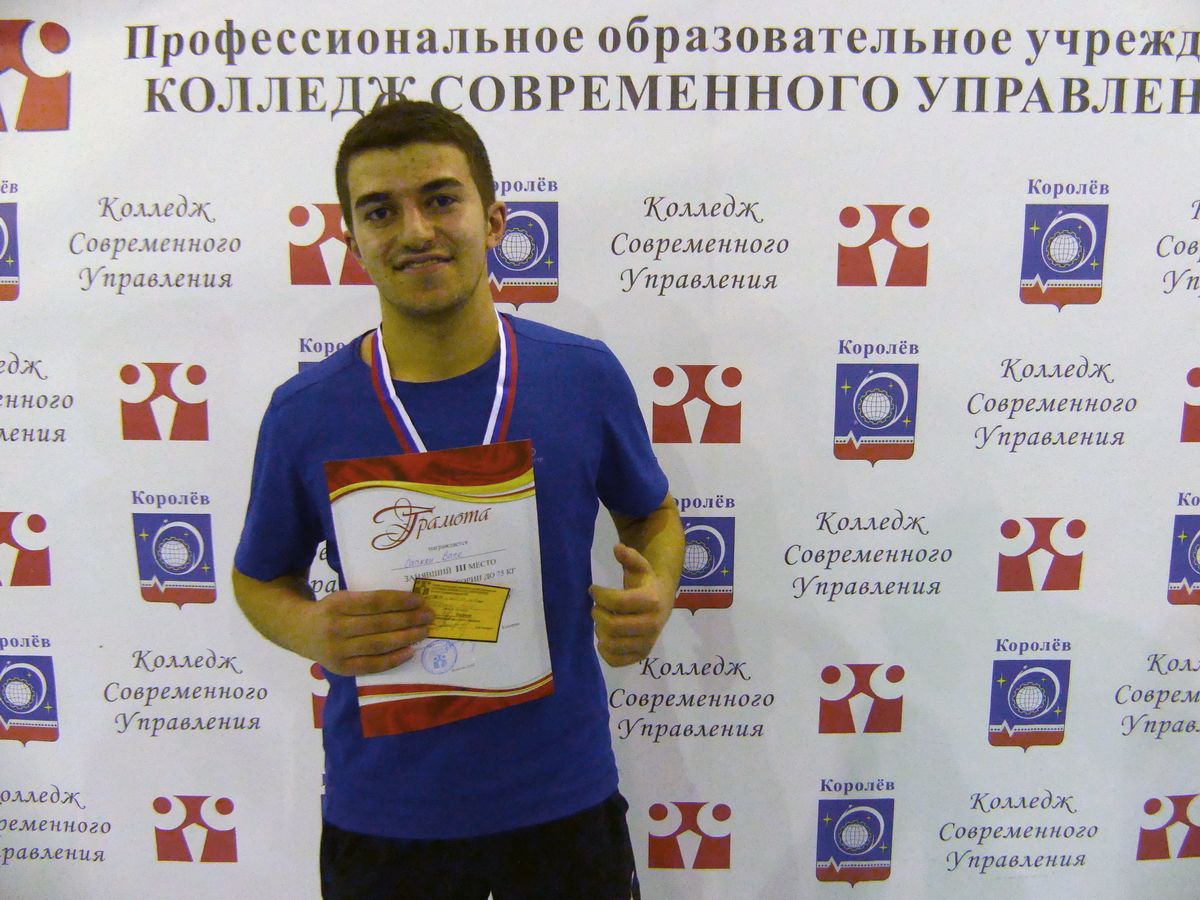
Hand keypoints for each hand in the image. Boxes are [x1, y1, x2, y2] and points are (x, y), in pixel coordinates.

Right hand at [303, 589, 432, 675]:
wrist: (298, 631)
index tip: (420, 600)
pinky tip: (410, 652)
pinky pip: (372, 665)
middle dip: (409, 619)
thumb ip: (368, 601)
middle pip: (379, 624)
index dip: (399, 601)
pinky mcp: (341, 668)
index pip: (375, 602)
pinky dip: (393, 659)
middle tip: (429, 616)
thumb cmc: (330, 611)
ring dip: (405, 638)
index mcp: (337, 604)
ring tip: (424, 632)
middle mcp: (336, 628)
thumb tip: (408, 604)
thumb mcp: (342, 597)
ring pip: (378, 645)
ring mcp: (337, 651)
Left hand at [590, 543, 672, 666]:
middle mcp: (652, 624)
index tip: (593, 589)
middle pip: (612, 625)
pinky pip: (615, 660)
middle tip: (596, 608)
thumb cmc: (645, 584)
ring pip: (611, 643)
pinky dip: (605, 650)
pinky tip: (604, 638)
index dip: (599, 594)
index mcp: (651, 601)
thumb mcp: (640, 567)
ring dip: (600, 630)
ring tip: (602, 621)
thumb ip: (630, 557)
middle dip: (597, 614)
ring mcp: (647, 642)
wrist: (662, 603)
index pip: (616, 601)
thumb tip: (617, 548)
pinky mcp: (641, 656)